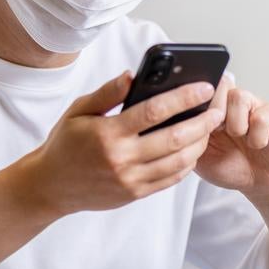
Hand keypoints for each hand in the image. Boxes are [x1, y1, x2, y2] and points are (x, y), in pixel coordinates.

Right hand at [23, 73, 222, 217]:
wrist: (50, 187)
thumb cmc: (65, 144)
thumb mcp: (78, 111)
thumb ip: (107, 93)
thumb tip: (133, 74)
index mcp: (108, 133)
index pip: (154, 111)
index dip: (183, 97)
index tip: (204, 87)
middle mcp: (122, 159)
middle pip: (174, 138)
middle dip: (202, 121)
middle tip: (219, 108)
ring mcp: (130, 179)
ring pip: (178, 161)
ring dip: (199, 144)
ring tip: (210, 128)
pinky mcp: (134, 194)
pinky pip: (170, 179)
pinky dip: (186, 164)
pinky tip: (194, 150)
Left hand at [196, 75, 268, 203]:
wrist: (258, 183)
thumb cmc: (229, 167)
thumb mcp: (197, 156)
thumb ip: (187, 137)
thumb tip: (178, 121)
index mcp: (210, 108)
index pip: (199, 88)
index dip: (197, 105)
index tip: (199, 127)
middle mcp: (232, 102)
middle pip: (220, 84)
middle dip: (214, 112)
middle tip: (218, 133)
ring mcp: (254, 105)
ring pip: (238, 96)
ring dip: (235, 125)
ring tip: (240, 139)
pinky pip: (261, 117)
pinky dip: (257, 137)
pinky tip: (257, 145)